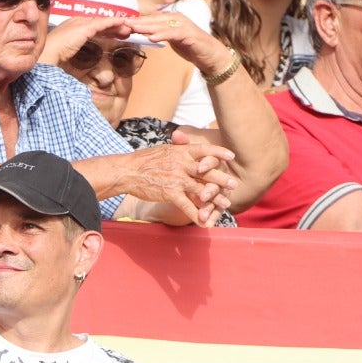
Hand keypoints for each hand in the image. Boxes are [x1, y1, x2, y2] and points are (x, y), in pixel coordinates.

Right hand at [40, 16, 134, 65]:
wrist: (47, 55)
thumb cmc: (53, 58)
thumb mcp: (67, 55)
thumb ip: (76, 56)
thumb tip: (83, 69)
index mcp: (71, 28)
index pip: (92, 26)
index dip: (105, 30)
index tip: (115, 35)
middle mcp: (76, 22)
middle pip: (99, 23)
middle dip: (113, 27)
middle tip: (125, 31)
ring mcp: (80, 23)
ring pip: (102, 22)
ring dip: (116, 25)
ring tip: (128, 28)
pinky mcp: (84, 27)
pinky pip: (102, 23)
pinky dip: (113, 23)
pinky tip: (122, 23)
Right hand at [123, 132, 238, 225]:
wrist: (127, 171)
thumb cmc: (144, 160)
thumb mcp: (164, 149)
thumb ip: (177, 147)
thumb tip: (185, 140)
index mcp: (180, 152)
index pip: (203, 150)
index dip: (218, 153)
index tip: (231, 157)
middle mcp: (181, 164)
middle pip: (207, 171)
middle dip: (222, 179)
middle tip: (234, 184)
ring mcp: (176, 179)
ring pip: (201, 189)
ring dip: (215, 198)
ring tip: (226, 204)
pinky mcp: (170, 194)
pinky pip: (187, 206)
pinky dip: (197, 215)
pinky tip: (205, 222)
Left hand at [129, 11, 228, 76]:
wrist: (209, 55)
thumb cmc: (191, 46)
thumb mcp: (173, 39)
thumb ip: (161, 33)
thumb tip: (148, 33)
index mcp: (172, 18)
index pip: (151, 19)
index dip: (137, 21)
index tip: (123, 24)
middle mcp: (177, 18)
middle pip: (153, 20)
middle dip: (138, 22)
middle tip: (123, 24)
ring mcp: (183, 25)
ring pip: (161, 25)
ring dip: (146, 27)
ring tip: (133, 29)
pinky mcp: (188, 34)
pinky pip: (172, 34)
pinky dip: (162, 35)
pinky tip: (151, 38)